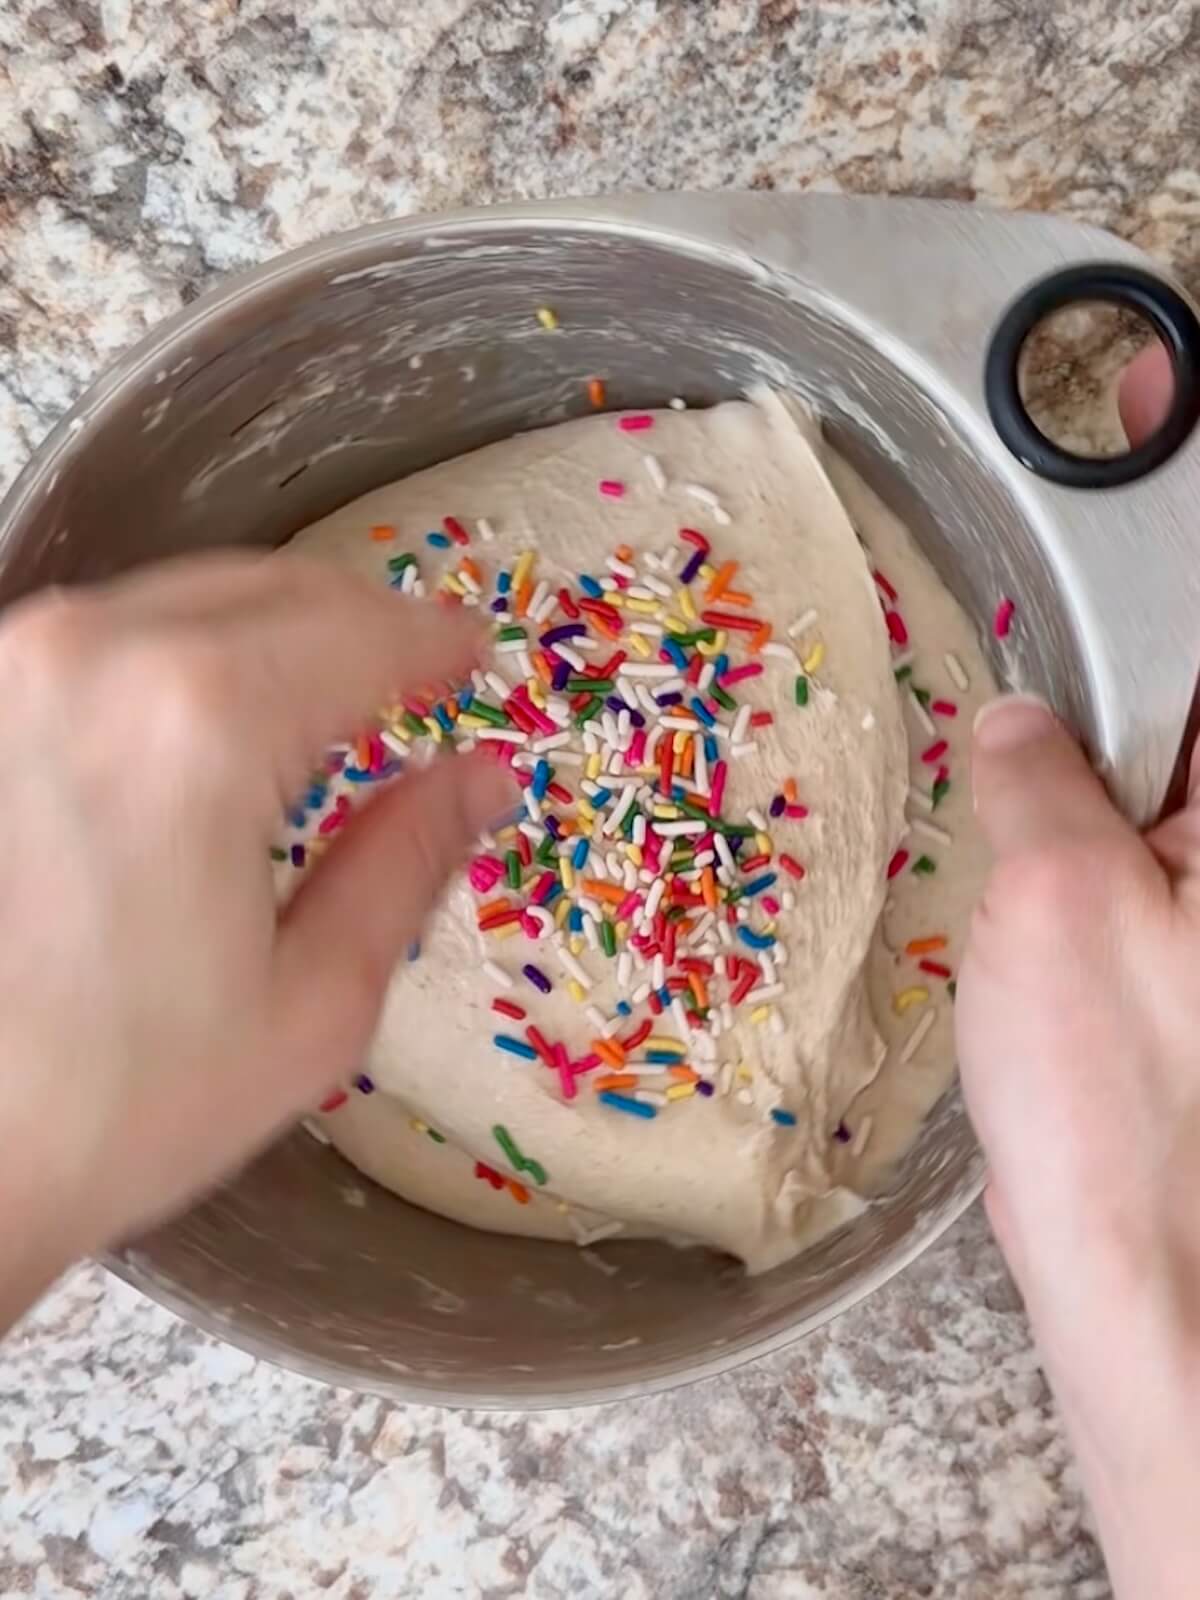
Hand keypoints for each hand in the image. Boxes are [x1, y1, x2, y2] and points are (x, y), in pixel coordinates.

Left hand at [0, 553, 512, 1325]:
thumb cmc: (111, 1106)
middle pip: (272, 587)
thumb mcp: (308, 1005)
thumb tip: (481, 780)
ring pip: (183, 599)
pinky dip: (179, 658)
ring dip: (266, 635)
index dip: (434, 642)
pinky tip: (206, 727)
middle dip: (358, 625)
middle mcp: (88, 657)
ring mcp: (7, 668)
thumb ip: (406, 864)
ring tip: (318, 705)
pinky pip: (103, 639)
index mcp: (197, 725)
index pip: (360, 634)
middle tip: (412, 679)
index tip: (472, 657)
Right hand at [959, 343, 1199, 1597]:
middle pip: (1183, 691)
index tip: (1135, 398)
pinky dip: (1081, 801)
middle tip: (1030, 585)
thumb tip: (1011, 719)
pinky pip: (1138, 838)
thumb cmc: (1134, 1112)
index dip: (1177, 489)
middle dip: (1112, 618)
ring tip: (1005, 701)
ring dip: (1088, 717)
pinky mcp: (1189, 960)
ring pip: (1158, 764)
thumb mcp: (1056, 902)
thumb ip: (1036, 781)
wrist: (1172, 1308)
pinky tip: (1013, 808)